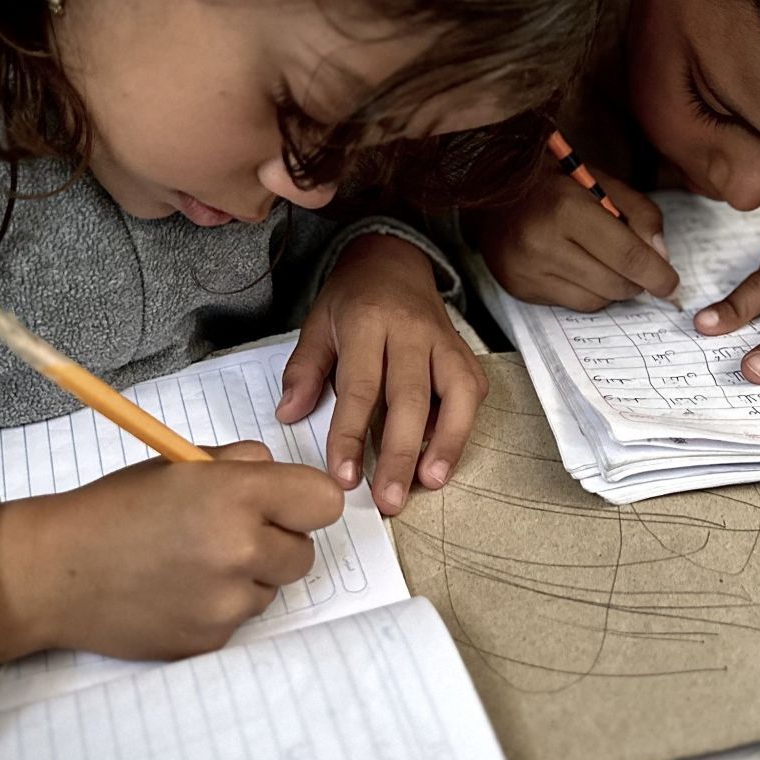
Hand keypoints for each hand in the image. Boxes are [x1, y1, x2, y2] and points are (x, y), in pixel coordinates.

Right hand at [0, 441, 343, 663]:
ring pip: (272, 589)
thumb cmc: (114, 509)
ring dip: (247, 577)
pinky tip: (176, 591)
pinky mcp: (211, 640)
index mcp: (238, 495)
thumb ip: (239, 463)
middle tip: (228, 533)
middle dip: (276, 542)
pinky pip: (239, 619)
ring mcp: (227, 602)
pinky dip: (218, 607)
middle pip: (304, 553)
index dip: (305, 501)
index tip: (286, 504)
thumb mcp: (178, 464)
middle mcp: (241, 550)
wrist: (55, 571)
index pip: (324, 503)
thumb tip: (276, 470)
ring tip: (191, 563)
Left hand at [276, 233, 485, 515]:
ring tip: (429, 483)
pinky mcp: (464, 352)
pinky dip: (461, 427)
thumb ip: (304, 369)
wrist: (393, 259)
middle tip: (389, 499)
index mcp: (368, 323)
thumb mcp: (317, 322)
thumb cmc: (352, 298)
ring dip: (446, 443)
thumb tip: (289, 414)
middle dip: (399, 453)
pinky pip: (470, 391)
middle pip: (409, 398)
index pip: (361, 387)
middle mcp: (412, 331)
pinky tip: (444, 458)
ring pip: (455, 394)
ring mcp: (444, 341)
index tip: (344, 477)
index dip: (351, 435)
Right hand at [468, 165, 678, 310]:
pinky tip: (579, 268)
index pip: (626, 254)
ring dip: (612, 288)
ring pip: (595, 301)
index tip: (670, 283)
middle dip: (636, 281)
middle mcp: (541, 242)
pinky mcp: (518, 288)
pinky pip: (571, 305)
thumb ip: (640, 215)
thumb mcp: (603, 182)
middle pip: (614, 284)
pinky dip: (586, 292)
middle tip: (640, 268)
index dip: (656, 274)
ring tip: (605, 262)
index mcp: (565, 208)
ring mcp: (526, 270)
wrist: (494, 188)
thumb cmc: (556, 182)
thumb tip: (660, 258)